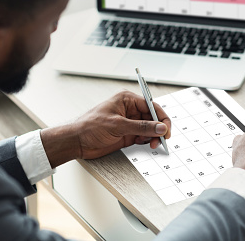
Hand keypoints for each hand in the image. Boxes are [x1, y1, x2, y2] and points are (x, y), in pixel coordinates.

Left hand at [39, 91, 170, 167]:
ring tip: (153, 144)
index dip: (161, 117)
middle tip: (163, 139)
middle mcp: (130, 110)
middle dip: (159, 128)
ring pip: (150, 128)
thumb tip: (160, 127)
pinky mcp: (127, 134)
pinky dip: (147, 141)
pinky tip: (147, 144)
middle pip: (153, 117)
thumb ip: (141, 127)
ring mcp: (129, 123)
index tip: (167, 129)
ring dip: (154, 136)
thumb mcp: (118, 125)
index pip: (151, 106)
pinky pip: (143, 136)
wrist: (77, 141)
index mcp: (127, 100)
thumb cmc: (90, 127)